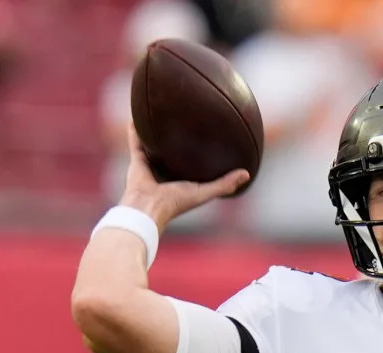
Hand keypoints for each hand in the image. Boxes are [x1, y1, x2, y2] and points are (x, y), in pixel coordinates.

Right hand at [119, 122, 248, 232]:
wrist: (148, 207)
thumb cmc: (176, 203)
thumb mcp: (204, 192)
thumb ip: (224, 184)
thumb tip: (247, 174)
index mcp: (182, 181)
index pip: (193, 166)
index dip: (201, 155)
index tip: (210, 140)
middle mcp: (166, 173)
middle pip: (173, 154)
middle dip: (178, 141)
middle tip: (186, 122)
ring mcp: (150, 167)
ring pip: (153, 146)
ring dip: (155, 134)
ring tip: (160, 116)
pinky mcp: (137, 162)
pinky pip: (136, 142)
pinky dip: (135, 130)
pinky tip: (137, 115)